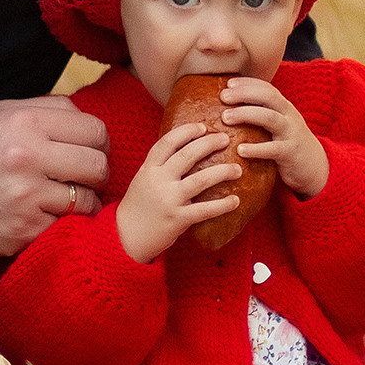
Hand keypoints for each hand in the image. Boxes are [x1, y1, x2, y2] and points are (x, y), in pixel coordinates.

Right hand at [0, 96, 108, 258]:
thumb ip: (45, 110)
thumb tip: (87, 120)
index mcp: (24, 122)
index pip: (94, 129)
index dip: (98, 141)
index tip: (88, 150)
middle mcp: (28, 156)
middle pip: (98, 164)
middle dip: (96, 172)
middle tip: (81, 177)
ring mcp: (26, 197)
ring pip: (88, 200)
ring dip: (82, 201)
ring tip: (62, 198)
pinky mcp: (23, 231)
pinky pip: (66, 227)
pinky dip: (62, 224)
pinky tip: (44, 217)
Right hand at [114, 119, 244, 263]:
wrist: (126, 237)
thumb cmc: (138, 207)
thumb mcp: (143, 179)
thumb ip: (160, 166)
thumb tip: (186, 149)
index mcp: (148, 169)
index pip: (168, 142)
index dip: (186, 131)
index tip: (202, 127)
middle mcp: (158, 181)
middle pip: (187, 155)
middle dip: (209, 144)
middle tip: (225, 139)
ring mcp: (169, 200)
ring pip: (201, 179)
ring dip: (223, 172)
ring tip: (237, 169)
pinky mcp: (178, 219)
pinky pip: (205, 210)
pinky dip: (223, 204)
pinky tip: (235, 200)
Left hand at [219, 76, 328, 196]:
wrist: (315, 168)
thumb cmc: (287, 145)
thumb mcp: (277, 125)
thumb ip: (260, 114)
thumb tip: (227, 108)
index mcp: (284, 107)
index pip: (267, 87)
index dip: (247, 83)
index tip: (227, 83)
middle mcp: (289, 116)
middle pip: (268, 97)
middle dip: (245, 93)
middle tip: (223, 97)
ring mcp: (291, 133)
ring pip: (270, 118)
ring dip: (246, 114)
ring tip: (225, 118)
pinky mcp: (291, 153)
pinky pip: (273, 149)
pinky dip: (256, 148)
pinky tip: (240, 150)